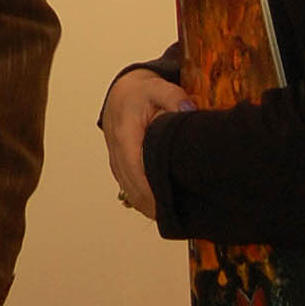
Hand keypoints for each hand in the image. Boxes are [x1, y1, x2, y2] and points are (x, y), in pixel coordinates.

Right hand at [101, 68, 194, 218]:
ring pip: (128, 191)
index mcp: (125, 135)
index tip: (167, 202)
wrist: (121, 95)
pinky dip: (141, 200)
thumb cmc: (140, 94)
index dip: (150, 189)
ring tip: (171, 218)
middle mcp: (117, 151)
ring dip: (146, 205)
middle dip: (151, 204)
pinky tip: (158, 209)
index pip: (136, 169)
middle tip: (177, 216)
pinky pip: (128, 188)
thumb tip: (188, 109)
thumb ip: (173, 97)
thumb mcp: (157, 88)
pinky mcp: (119, 167)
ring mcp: (116, 161)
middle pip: (131, 186)